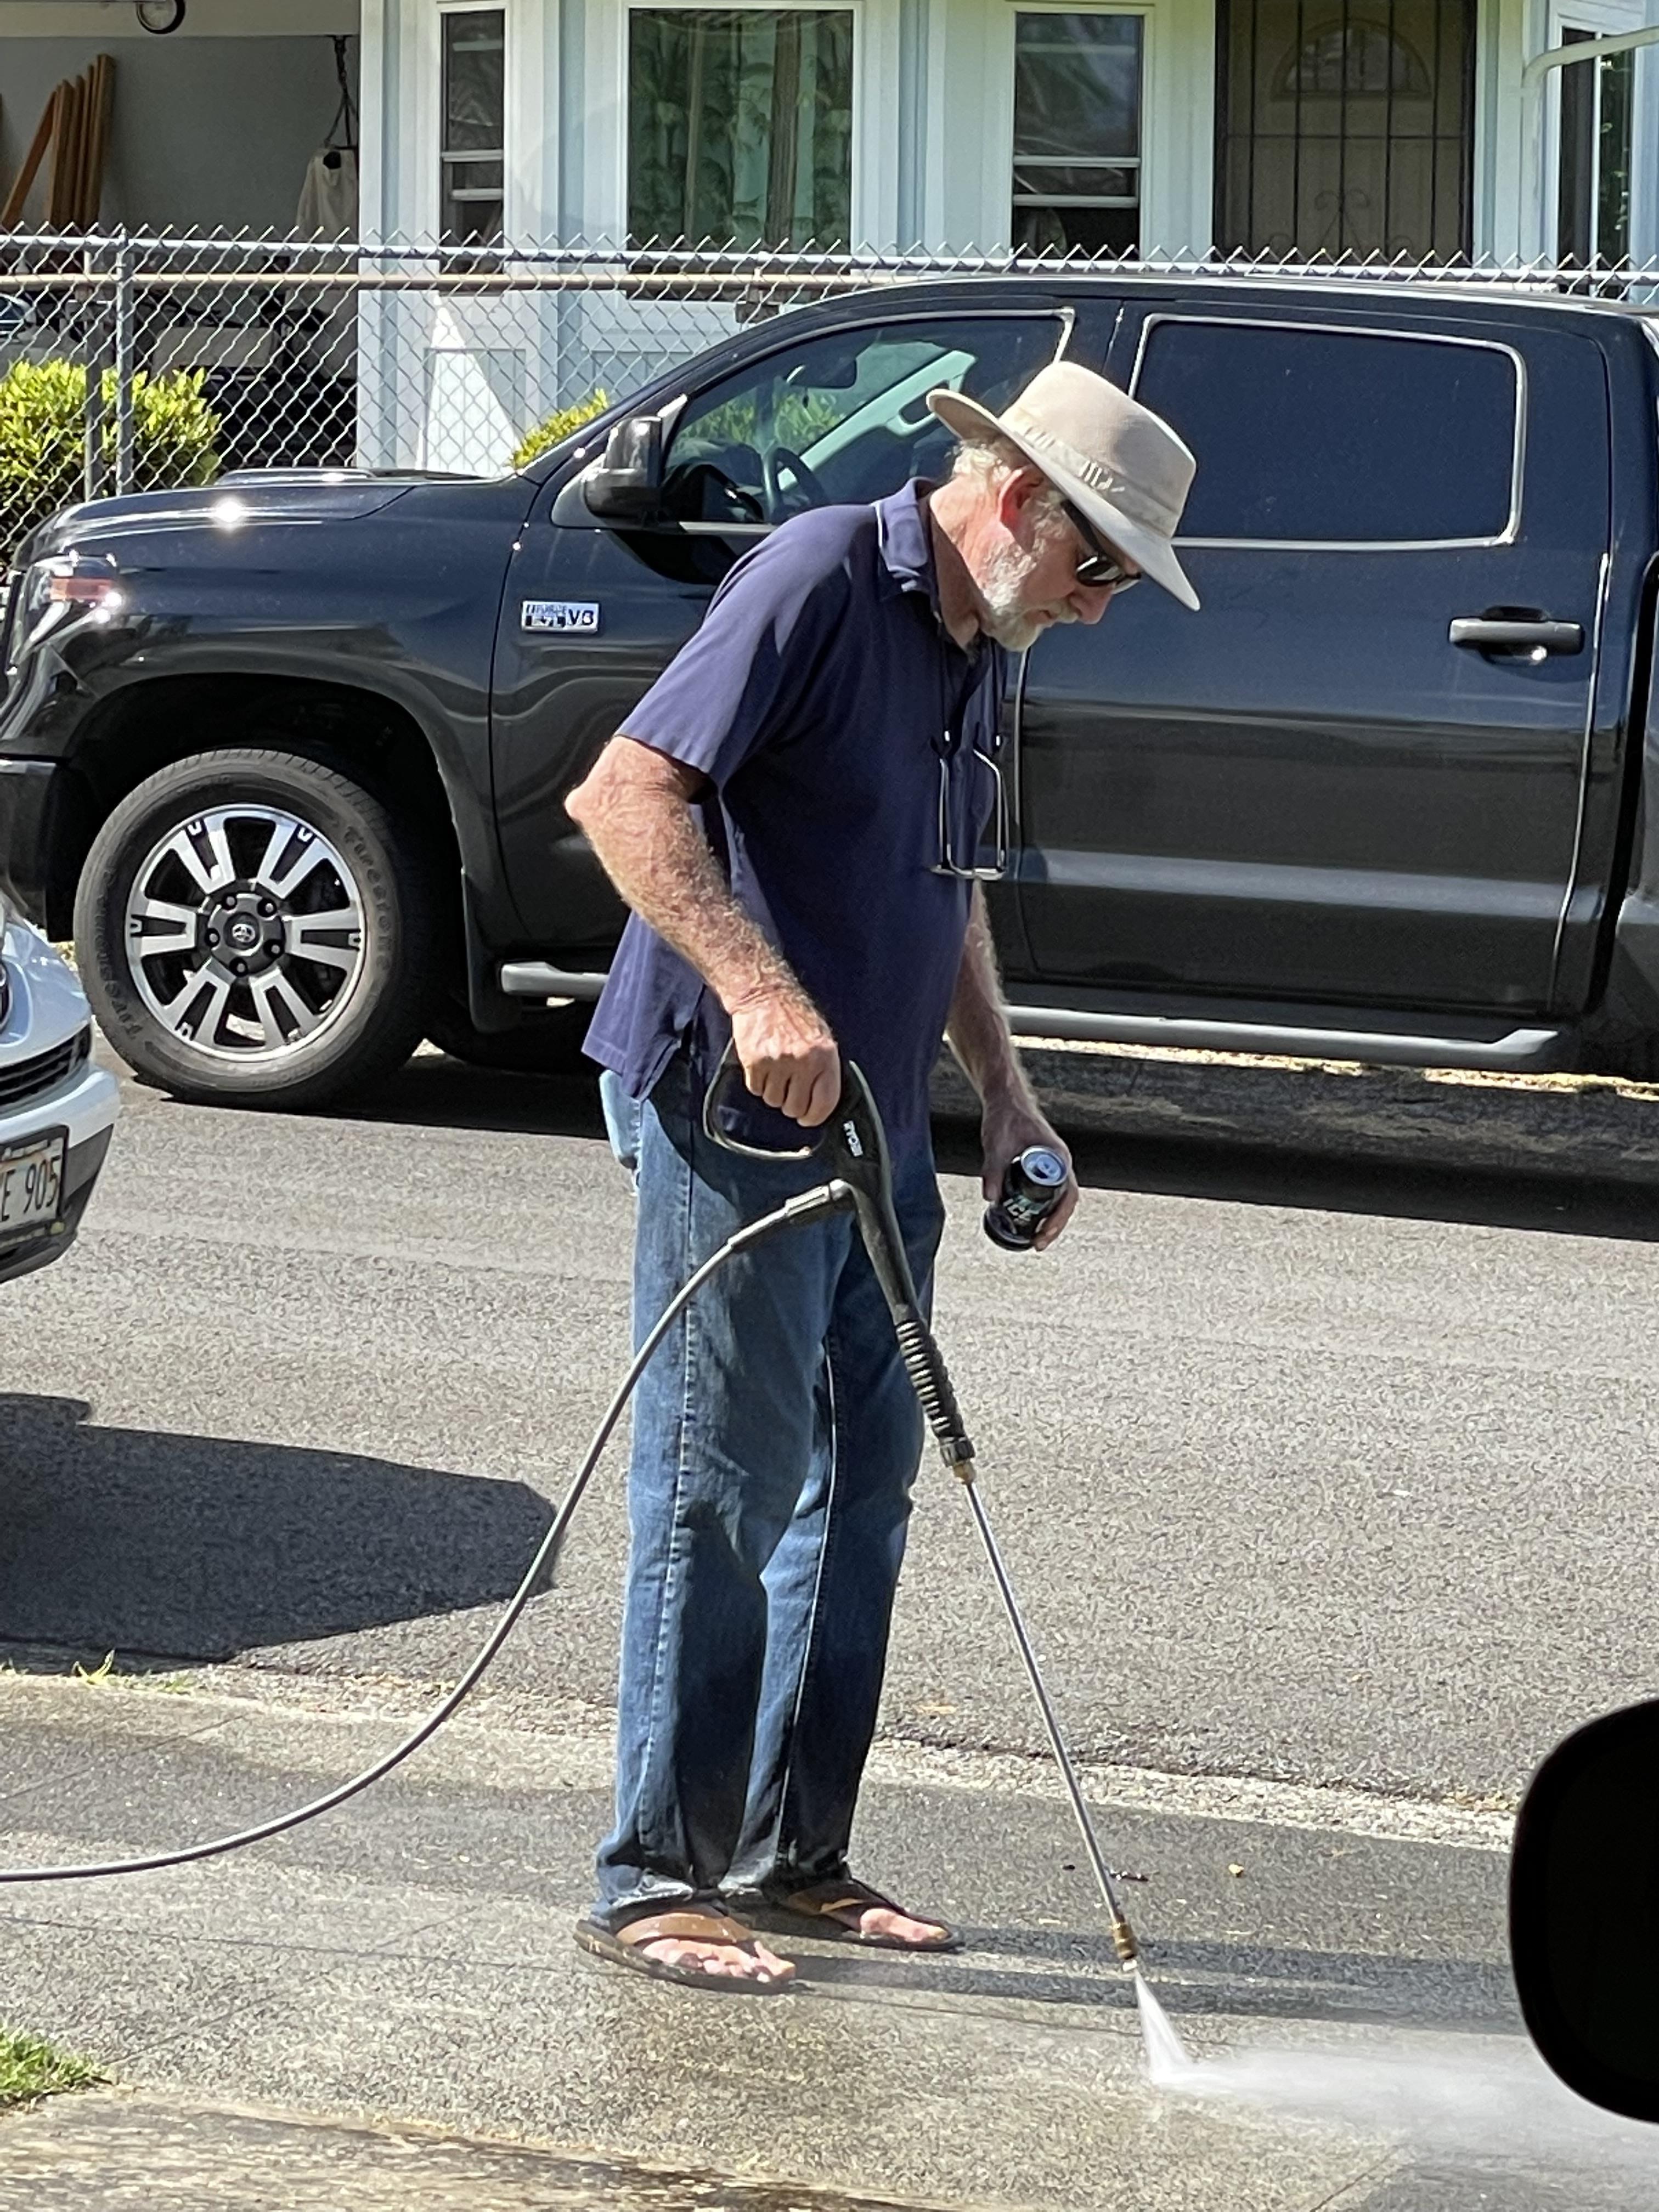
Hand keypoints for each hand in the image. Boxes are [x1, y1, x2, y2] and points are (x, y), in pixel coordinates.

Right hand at [730, 986, 841, 1126]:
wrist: (764, 994)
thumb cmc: (794, 1016)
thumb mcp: (821, 1039)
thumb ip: (824, 1070)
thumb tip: (820, 1104)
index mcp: (824, 1057)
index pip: (824, 1103)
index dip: (815, 1117)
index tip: (808, 1118)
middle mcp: (803, 1061)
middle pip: (795, 1108)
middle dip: (791, 1104)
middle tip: (788, 1087)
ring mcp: (778, 1062)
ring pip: (773, 1101)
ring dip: (773, 1091)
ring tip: (775, 1069)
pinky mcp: (755, 1062)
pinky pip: (756, 1090)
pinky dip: (758, 1083)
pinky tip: (762, 1065)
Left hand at [981, 1099, 1077, 1251]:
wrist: (1003, 1099)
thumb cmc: (1005, 1117)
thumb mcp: (997, 1145)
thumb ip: (993, 1170)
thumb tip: (990, 1199)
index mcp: (1057, 1158)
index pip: (1069, 1194)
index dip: (1060, 1218)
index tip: (1044, 1233)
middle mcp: (1058, 1163)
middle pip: (1065, 1201)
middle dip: (1054, 1225)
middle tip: (1037, 1244)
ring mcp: (1051, 1164)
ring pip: (1057, 1198)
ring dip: (1049, 1219)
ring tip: (1034, 1238)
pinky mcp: (1039, 1165)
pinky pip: (1046, 1191)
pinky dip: (1041, 1207)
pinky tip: (1028, 1219)